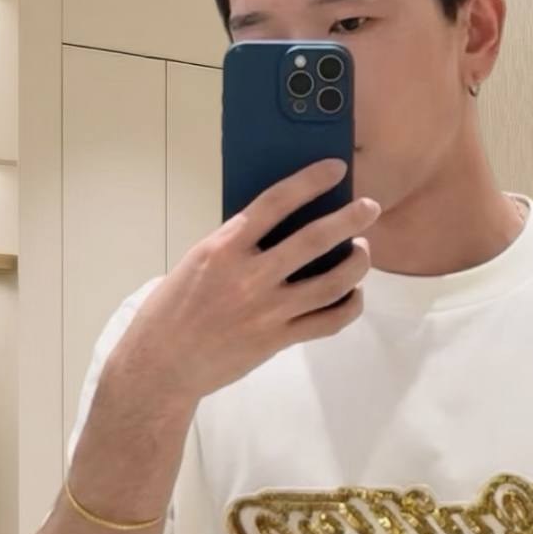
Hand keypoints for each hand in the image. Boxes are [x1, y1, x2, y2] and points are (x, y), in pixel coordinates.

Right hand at [122, 159, 378, 409]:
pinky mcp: (278, 339)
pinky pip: (328, 321)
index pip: (274, 203)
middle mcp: (249, 276)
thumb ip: (237, 244)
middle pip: (314, 240)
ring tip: (363, 251)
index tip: (334, 169)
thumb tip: (281, 224)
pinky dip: (350, 305)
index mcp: (223, 248)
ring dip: (357, 263)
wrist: (162, 364)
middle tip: (370, 207)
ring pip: (333, 282)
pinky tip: (354, 294)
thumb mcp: (198, 262)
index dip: (309, 181)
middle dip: (351, 219)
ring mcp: (267, 310)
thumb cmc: (174, 309)